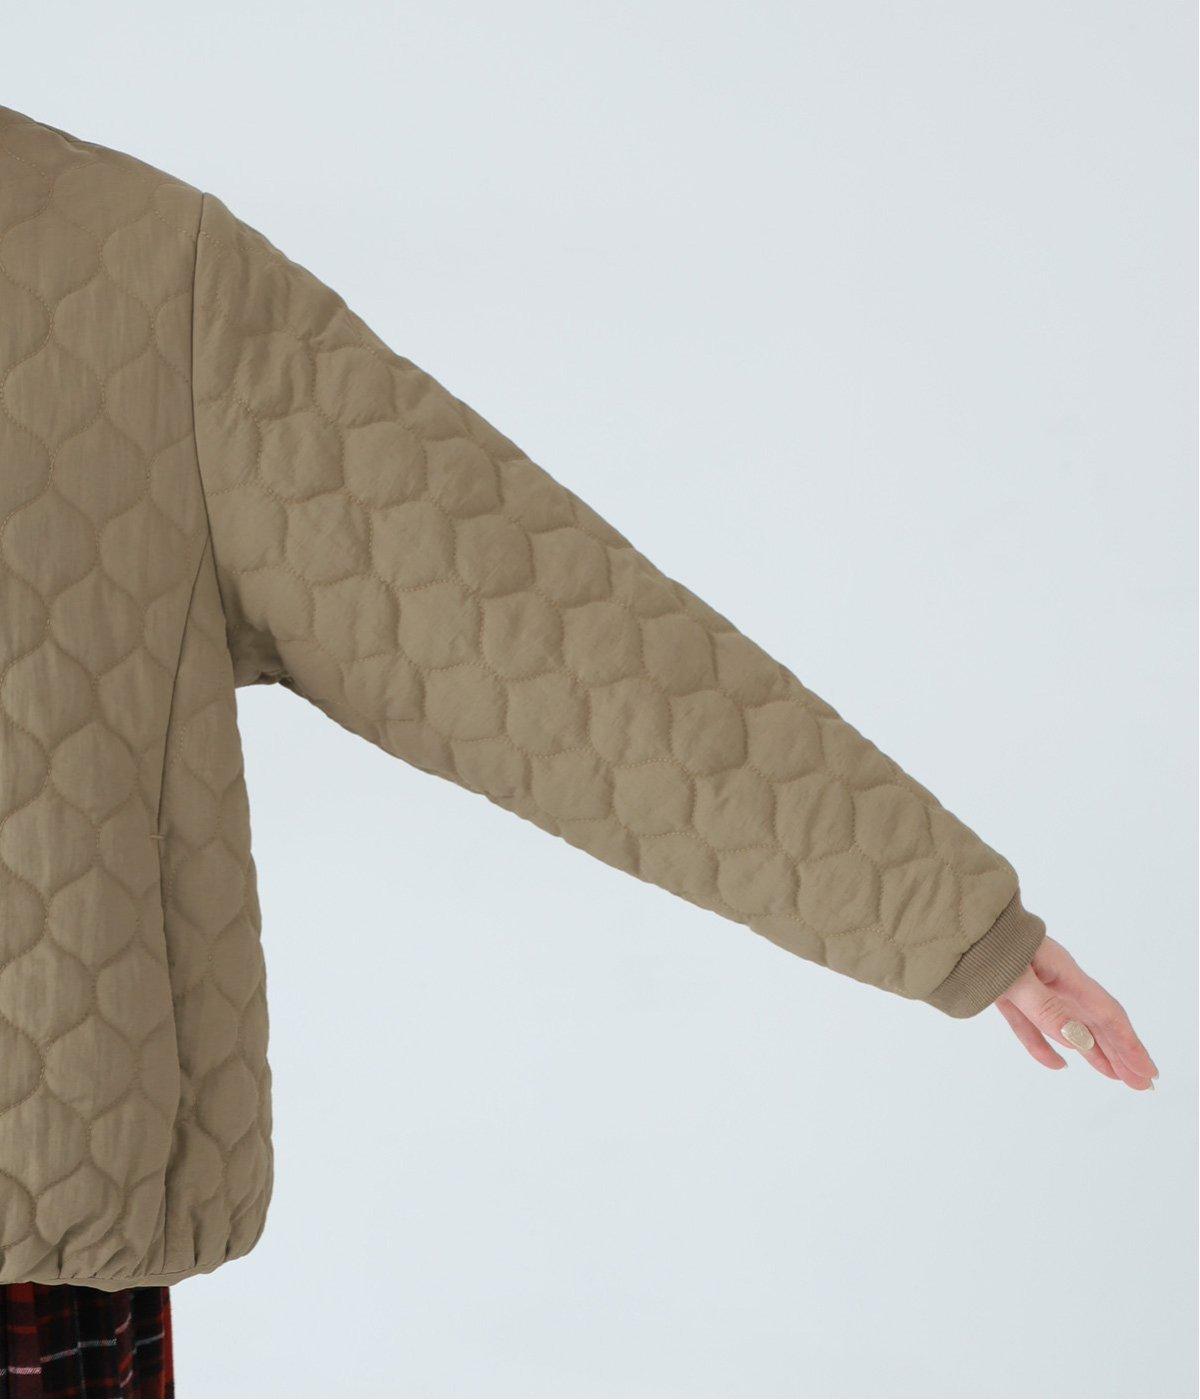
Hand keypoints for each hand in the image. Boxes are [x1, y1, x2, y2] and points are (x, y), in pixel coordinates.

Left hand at [995, 936, 1157, 1089]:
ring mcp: (1030, 985)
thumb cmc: (983, 942)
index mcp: (1062, 972)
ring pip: (1068, 1024)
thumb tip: (1078, 1040)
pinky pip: (1031, 1024)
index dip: (1128, 1044)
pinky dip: (1044, 1045)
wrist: (951, 920)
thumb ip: (1045, 1008)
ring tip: (1115, 1076)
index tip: (1147, 1072)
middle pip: (1094, 1021)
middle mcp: (1053, 979)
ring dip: (1093, 1051)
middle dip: (1120, 1053)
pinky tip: (1057, 1064)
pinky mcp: (1007, 992)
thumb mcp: (1015, 976)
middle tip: (1142, 1084)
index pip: (1104, 1014)